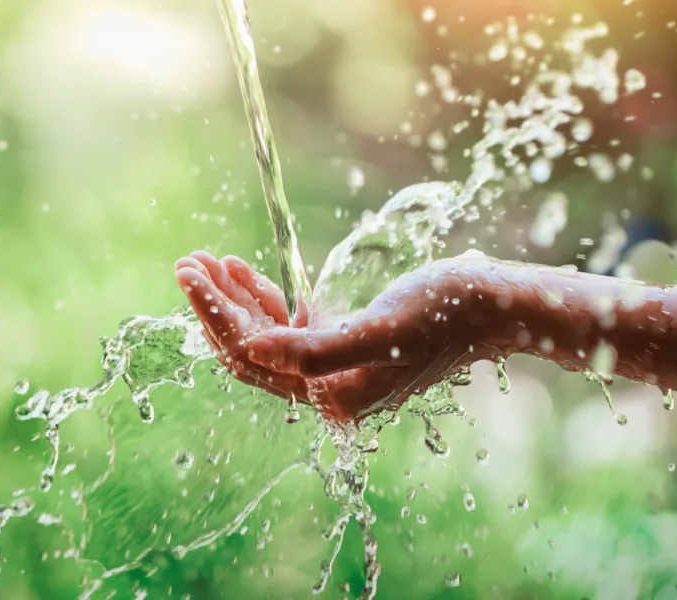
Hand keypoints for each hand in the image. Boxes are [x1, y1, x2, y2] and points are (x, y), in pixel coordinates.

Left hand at [175, 252, 497, 420]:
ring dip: (236, 300)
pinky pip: (291, 326)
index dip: (215, 315)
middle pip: (252, 351)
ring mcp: (336, 367)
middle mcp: (330, 390)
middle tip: (186, 263)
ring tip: (206, 261)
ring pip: (267, 338)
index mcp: (334, 397)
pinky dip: (267, 299)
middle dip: (215, 308)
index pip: (253, 359)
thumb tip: (251, 350)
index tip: (189, 273)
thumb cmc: (444, 313)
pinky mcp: (345, 343)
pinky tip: (246, 272)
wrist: (491, 305)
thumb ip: (316, 350)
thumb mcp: (380, 329)